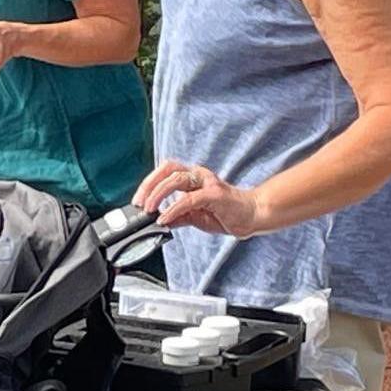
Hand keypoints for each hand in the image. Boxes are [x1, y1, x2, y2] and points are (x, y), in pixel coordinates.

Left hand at [134, 159, 262, 238]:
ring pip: (176, 179)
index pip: (165, 171)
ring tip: (149, 210)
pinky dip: (173, 209)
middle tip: (139, 203)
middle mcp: (199, 175)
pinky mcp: (215, 194)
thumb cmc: (226, 213)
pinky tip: (165, 219)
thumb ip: (178, 217)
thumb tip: (160, 221)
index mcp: (193, 177)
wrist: (253, 215)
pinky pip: (189, 199)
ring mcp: (207, 182)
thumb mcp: (196, 217)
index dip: (148, 183)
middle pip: (167, 169)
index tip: (137, 200)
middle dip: (149, 185)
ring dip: (158, 194)